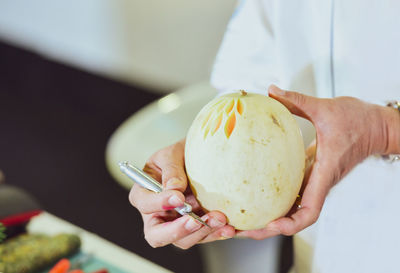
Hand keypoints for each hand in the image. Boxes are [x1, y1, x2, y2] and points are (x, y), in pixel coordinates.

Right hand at [129, 139, 234, 248]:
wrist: (200, 157)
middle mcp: (158, 214)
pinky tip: (234, 228)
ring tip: (221, 219)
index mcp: (145, 194)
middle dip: (179, 230)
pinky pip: (208, 236)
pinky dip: (221, 233)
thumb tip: (174, 188)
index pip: (145, 204)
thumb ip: (171, 169)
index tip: (178, 197)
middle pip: (158, 235)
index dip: (159, 204)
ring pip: (186, 240)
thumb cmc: (179, 155)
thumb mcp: (172, 154)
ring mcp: (178, 224)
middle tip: (197, 220)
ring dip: (204, 232)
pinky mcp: (198, 228)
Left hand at [238, 85, 397, 238]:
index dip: (290, 224)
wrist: (378, 126)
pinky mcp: (312, 174)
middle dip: (270, 228)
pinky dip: (276, 199)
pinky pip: (293, 193)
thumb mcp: (326, 108)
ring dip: (270, 217)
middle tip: (243, 230)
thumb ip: (297, 101)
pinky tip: (256, 195)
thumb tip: (271, 90)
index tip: (270, 225)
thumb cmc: (359, 120)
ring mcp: (315, 181)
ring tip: (243, 220)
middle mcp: (319, 183)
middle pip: (295, 218)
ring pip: (293, 209)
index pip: (310, 212)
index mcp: (325, 173)